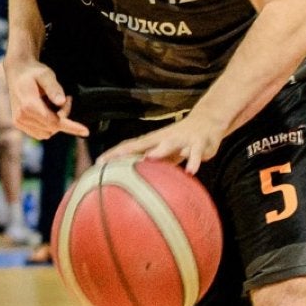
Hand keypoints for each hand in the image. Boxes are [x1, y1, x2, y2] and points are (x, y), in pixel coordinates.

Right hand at [8, 61, 86, 140]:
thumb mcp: (46, 75)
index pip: (54, 122)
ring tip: (53, 104)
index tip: (85, 131)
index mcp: (28, 105)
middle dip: (63, 117)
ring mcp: (19, 122)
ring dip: (55, 122)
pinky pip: (40, 133)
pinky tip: (47, 111)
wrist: (17, 72)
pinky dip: (48, 126)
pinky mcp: (19, 124)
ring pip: (47, 133)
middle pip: (52, 127)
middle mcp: (22, 117)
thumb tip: (61, 102)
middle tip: (65, 99)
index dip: (71, 127)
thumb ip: (54, 88)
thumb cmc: (33, 72)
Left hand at [100, 110, 223, 175]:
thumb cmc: (180, 142)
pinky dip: (193, 161)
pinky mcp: (198, 142)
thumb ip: (152, 166)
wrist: (207, 121)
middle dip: (127, 151)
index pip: (129, 146)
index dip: (114, 154)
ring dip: (159, 150)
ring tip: (149, 158)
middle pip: (142, 143)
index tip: (97, 163)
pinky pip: (196, 152)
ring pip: (169, 143)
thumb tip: (136, 184)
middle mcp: (164, 138)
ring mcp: (181, 138)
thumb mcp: (164, 153)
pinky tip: (191, 172)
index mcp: (153, 141)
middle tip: (112, 161)